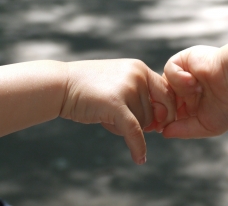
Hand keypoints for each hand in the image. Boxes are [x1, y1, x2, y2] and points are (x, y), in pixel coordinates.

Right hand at [60, 59, 174, 163]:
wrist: (61, 84)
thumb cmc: (91, 87)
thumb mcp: (120, 83)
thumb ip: (141, 96)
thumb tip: (160, 122)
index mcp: (140, 68)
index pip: (166, 92)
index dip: (166, 110)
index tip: (160, 123)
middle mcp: (138, 75)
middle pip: (155, 111)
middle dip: (145, 122)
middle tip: (124, 121)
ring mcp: (127, 88)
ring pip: (143, 122)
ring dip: (126, 127)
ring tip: (106, 115)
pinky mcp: (115, 104)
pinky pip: (134, 130)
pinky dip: (137, 146)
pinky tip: (139, 158)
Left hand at [163, 45, 227, 138]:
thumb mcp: (206, 126)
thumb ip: (184, 130)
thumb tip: (164, 133)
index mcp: (189, 104)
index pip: (167, 112)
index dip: (161, 119)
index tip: (156, 127)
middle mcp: (183, 89)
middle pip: (161, 98)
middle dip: (162, 107)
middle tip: (167, 114)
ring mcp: (182, 73)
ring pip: (164, 85)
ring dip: (177, 93)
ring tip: (196, 92)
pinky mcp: (183, 60)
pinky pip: (169, 70)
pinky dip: (178, 78)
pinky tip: (193, 82)